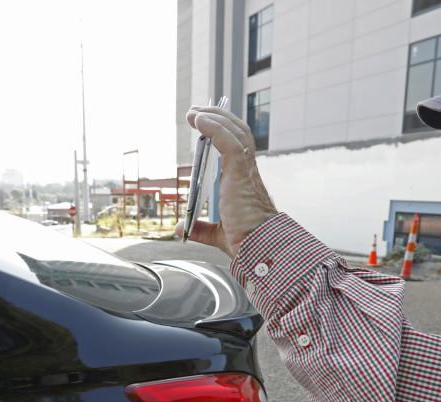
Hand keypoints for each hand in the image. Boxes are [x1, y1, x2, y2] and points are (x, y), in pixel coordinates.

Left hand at [177, 106, 277, 256]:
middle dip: (217, 116)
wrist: (260, 250)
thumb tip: (181, 228)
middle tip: (195, 112)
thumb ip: (201, 229)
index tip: (203, 123)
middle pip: (237, 132)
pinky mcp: (241, 175)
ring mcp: (246, 172)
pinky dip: (215, 128)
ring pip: (235, 132)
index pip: (237, 145)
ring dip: (214, 117)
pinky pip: (230, 143)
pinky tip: (200, 121)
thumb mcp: (218, 234)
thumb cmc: (248, 243)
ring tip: (194, 112)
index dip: (223, 130)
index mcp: (244, 181)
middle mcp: (247, 172)